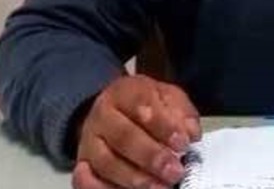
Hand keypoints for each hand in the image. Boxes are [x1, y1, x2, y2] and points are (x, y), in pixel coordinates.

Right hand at [73, 74, 201, 188]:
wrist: (114, 111)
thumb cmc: (146, 105)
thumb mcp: (167, 97)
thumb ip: (181, 112)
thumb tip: (190, 133)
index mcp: (124, 92)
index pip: (141, 105)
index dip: (163, 126)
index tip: (183, 143)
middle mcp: (102, 115)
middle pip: (123, 136)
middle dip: (151, 156)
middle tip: (175, 171)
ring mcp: (89, 141)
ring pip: (106, 162)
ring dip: (135, 178)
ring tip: (161, 187)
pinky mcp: (83, 163)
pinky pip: (87, 180)